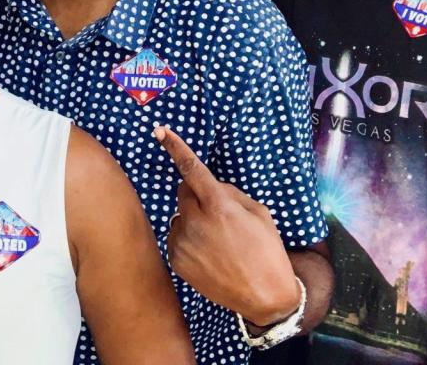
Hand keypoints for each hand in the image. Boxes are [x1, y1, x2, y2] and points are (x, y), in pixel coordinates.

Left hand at [154, 125, 299, 326]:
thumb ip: (230, 193)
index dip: (175, 147)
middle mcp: (196, 221)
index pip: (192, 169)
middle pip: (184, 192)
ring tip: (218, 241)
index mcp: (219, 206)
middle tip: (219, 213)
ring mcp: (183, 242)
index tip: (160, 131)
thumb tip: (209, 186)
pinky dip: (188, 239)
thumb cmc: (266, 251)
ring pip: (180, 215)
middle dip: (197, 195)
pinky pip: (177, 237)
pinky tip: (209, 255)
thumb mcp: (259, 213)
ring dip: (193, 219)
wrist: (263, 297)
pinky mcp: (176, 259)